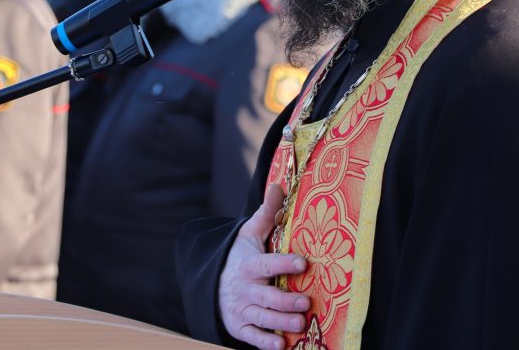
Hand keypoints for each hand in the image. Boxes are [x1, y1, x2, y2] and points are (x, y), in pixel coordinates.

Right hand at [218, 185, 309, 349]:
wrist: (212, 282)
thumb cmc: (240, 256)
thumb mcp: (249, 233)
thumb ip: (266, 213)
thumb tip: (279, 185)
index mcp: (248, 265)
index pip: (266, 264)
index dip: (284, 263)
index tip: (303, 262)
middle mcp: (244, 289)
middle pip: (265, 297)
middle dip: (285, 301)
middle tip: (306, 301)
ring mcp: (241, 310)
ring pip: (261, 318)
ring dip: (281, 322)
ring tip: (300, 323)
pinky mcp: (239, 327)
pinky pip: (252, 337)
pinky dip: (265, 343)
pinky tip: (282, 345)